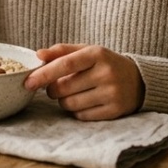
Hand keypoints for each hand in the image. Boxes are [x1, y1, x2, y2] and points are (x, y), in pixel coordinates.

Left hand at [24, 44, 143, 120]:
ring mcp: (111, 93)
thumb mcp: (87, 51)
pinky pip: (81, 116)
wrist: (139, 80)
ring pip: (70, 104)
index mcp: (97, 54)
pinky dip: (77, 111)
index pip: (65, 64)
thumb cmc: (105, 64)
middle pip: (63, 88)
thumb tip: (38, 55)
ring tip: (73, 93)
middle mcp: (106, 73)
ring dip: (64, 101)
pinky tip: (85, 102)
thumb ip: (61, 51)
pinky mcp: (114, 111)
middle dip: (53, 89)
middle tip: (57, 86)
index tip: (28, 82)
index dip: (44, 74)